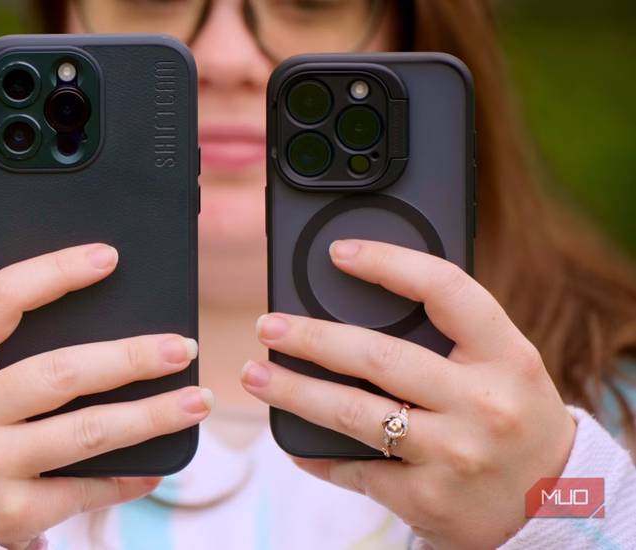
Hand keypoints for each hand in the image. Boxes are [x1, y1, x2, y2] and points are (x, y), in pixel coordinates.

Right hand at [0, 243, 210, 548]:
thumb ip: (6, 341)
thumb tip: (105, 309)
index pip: (0, 299)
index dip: (57, 271)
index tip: (109, 257)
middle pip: (63, 372)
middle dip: (133, 358)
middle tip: (182, 346)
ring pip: (89, 432)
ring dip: (153, 415)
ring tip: (196, 399)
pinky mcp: (10, 514)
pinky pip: (86, 490)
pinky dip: (130, 476)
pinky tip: (160, 463)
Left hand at [242, 239, 575, 548]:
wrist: (555, 504)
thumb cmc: (515, 416)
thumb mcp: (507, 365)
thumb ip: (451, 334)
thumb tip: (360, 302)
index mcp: (508, 356)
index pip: (445, 290)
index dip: (388, 263)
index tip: (340, 253)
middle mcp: (483, 403)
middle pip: (377, 356)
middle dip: (311, 338)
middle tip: (269, 326)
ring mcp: (454, 454)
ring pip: (354, 415)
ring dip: (293, 391)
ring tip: (256, 375)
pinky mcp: (427, 499)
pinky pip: (357, 470)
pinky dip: (319, 455)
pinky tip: (294, 442)